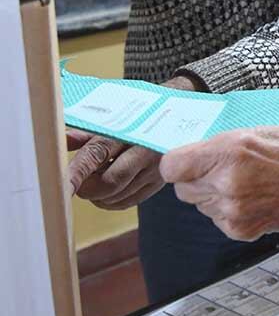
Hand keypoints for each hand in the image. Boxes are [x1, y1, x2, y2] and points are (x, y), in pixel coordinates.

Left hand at [64, 74, 204, 209]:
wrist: (179, 113)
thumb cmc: (138, 115)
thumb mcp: (112, 118)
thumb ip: (84, 133)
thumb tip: (61, 142)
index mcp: (129, 130)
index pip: (98, 154)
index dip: (78, 172)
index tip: (64, 186)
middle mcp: (145, 151)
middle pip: (110, 183)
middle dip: (88, 188)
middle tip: (79, 182)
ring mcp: (155, 169)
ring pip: (118, 197)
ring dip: (98, 196)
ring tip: (95, 181)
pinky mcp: (159, 183)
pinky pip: (128, 202)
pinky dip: (112, 201)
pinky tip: (108, 191)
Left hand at [160, 126, 278, 241]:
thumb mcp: (253, 131)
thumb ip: (217, 145)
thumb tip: (189, 154)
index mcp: (228, 152)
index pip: (171, 166)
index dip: (178, 163)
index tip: (187, 161)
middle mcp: (226, 183)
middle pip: (182, 188)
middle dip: (196, 179)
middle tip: (221, 170)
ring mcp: (232, 209)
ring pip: (199, 204)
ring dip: (212, 195)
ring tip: (242, 183)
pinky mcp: (239, 229)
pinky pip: (216, 219)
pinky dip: (227, 211)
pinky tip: (250, 199)